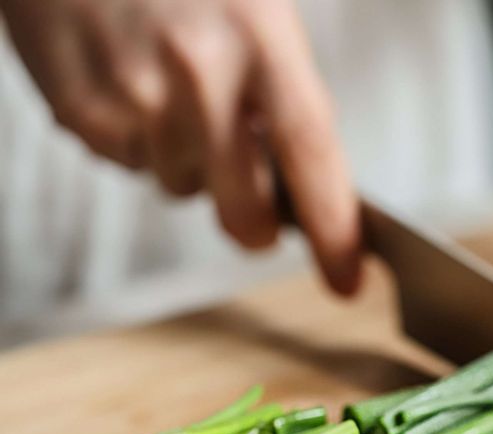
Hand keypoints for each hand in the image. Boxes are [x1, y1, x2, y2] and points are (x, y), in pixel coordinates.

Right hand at [1, 0, 361, 293]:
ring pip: (183, 189)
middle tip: (254, 208)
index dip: (333, 229)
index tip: (346, 281)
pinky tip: (129, 86)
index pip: (311, 155)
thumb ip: (284, 98)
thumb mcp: (257, 12)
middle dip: (255, 225)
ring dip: (188, 163)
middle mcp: (198, 73)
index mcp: (260, 39)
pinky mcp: (81, 112)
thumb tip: (301, 191)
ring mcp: (134, 96)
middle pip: (246, 211)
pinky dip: (138, 143)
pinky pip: (130, 167)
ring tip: (170, 91)